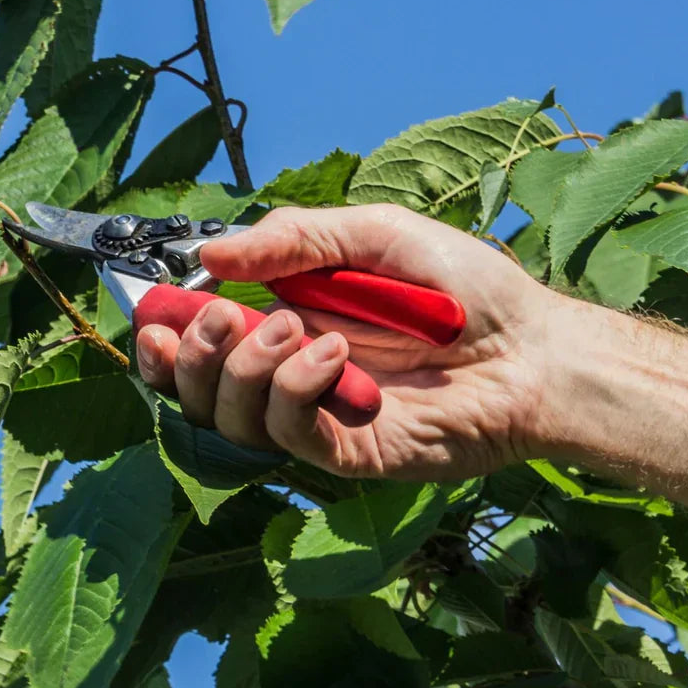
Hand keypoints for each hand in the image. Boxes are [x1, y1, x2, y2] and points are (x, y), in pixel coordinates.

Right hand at [134, 204, 564, 479]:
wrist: (536, 350)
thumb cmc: (465, 290)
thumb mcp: (373, 235)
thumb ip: (293, 240)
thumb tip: (210, 253)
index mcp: (287, 325)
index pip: (203, 349)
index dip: (164, 341)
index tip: (151, 318)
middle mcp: (292, 377)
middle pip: (201, 393)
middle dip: (192, 358)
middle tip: (218, 318)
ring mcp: (319, 419)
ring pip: (235, 419)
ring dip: (244, 370)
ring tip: (290, 328)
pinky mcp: (349, 452)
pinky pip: (291, 434)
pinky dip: (294, 391)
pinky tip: (332, 355)